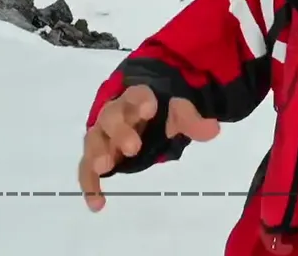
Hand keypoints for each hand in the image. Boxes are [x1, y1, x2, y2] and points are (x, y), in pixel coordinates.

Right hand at [78, 84, 221, 210]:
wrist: (145, 111)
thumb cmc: (161, 109)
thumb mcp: (180, 110)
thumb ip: (191, 118)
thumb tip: (211, 129)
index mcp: (137, 97)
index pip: (137, 94)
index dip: (141, 100)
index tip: (150, 110)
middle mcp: (115, 112)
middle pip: (111, 116)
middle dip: (120, 131)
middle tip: (133, 148)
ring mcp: (104, 133)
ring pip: (95, 139)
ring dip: (98, 153)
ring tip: (104, 168)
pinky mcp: (99, 154)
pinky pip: (87, 168)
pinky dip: (90, 184)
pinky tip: (97, 204)